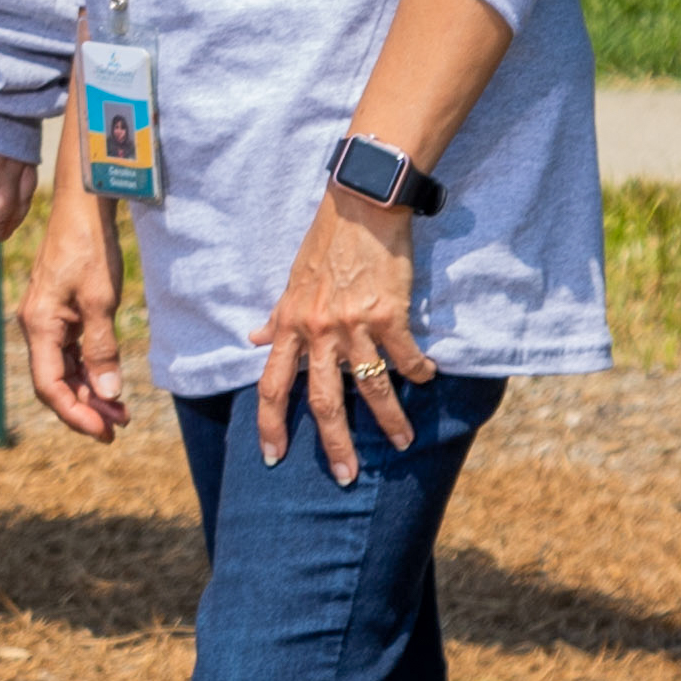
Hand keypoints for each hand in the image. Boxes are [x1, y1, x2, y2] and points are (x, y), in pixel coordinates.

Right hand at [14, 196, 132, 443]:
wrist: (84, 206)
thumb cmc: (90, 246)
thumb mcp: (100, 299)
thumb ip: (102, 349)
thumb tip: (109, 394)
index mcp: (39, 324)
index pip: (50, 386)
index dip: (75, 414)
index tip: (104, 431)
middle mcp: (36, 325)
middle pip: (55, 381)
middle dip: (86, 407)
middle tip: (120, 425)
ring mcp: (47, 318)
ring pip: (64, 369)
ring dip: (90, 391)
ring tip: (120, 410)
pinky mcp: (59, 310)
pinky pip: (70, 351)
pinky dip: (89, 369)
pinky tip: (109, 379)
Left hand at [249, 183, 434, 475]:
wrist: (361, 204)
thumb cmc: (325, 244)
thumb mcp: (292, 282)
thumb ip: (277, 317)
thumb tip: (253, 339)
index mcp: (291, 325)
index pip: (272, 385)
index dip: (270, 425)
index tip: (273, 457)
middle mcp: (318, 331)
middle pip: (322, 400)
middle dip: (335, 444)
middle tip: (346, 476)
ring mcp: (354, 325)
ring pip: (371, 387)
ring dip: (390, 420)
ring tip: (404, 442)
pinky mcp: (389, 314)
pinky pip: (406, 357)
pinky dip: (419, 372)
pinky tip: (427, 378)